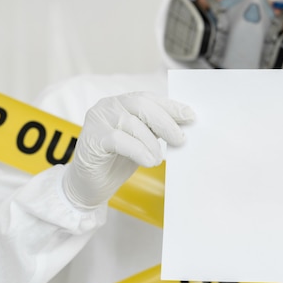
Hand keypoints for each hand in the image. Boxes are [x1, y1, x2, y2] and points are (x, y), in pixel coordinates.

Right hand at [63, 92, 194, 208]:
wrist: (90, 185)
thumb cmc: (118, 160)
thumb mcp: (143, 141)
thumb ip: (157, 129)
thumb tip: (184, 125)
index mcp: (122, 103)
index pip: (149, 98)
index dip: (171, 106)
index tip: (191, 116)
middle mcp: (109, 106)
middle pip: (142, 105)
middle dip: (165, 123)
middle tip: (180, 140)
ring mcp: (98, 120)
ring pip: (132, 123)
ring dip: (151, 143)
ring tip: (157, 158)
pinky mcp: (92, 138)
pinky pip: (119, 140)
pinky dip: (138, 151)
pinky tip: (148, 161)